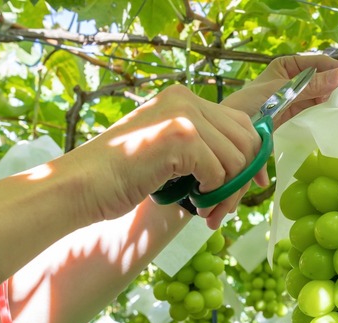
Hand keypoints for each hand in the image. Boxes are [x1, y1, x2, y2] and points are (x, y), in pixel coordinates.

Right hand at [70, 84, 260, 227]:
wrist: (82, 185)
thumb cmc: (119, 176)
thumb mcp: (165, 150)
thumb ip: (200, 146)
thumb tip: (245, 165)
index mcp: (182, 98)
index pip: (240, 122)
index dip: (254, 155)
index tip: (255, 182)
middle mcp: (185, 99)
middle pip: (246, 139)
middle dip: (243, 178)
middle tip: (223, 207)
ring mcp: (183, 115)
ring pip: (236, 159)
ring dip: (226, 192)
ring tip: (205, 209)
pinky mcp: (181, 137)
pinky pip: (219, 172)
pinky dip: (210, 193)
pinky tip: (191, 200)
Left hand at [223, 55, 337, 126]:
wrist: (235, 130)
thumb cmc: (252, 103)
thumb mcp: (284, 91)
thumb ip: (311, 85)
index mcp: (287, 65)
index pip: (316, 62)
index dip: (334, 68)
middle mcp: (292, 79)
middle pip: (320, 78)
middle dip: (335, 83)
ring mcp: (294, 97)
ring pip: (319, 94)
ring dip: (331, 97)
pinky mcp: (294, 114)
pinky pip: (313, 108)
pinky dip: (324, 109)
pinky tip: (333, 112)